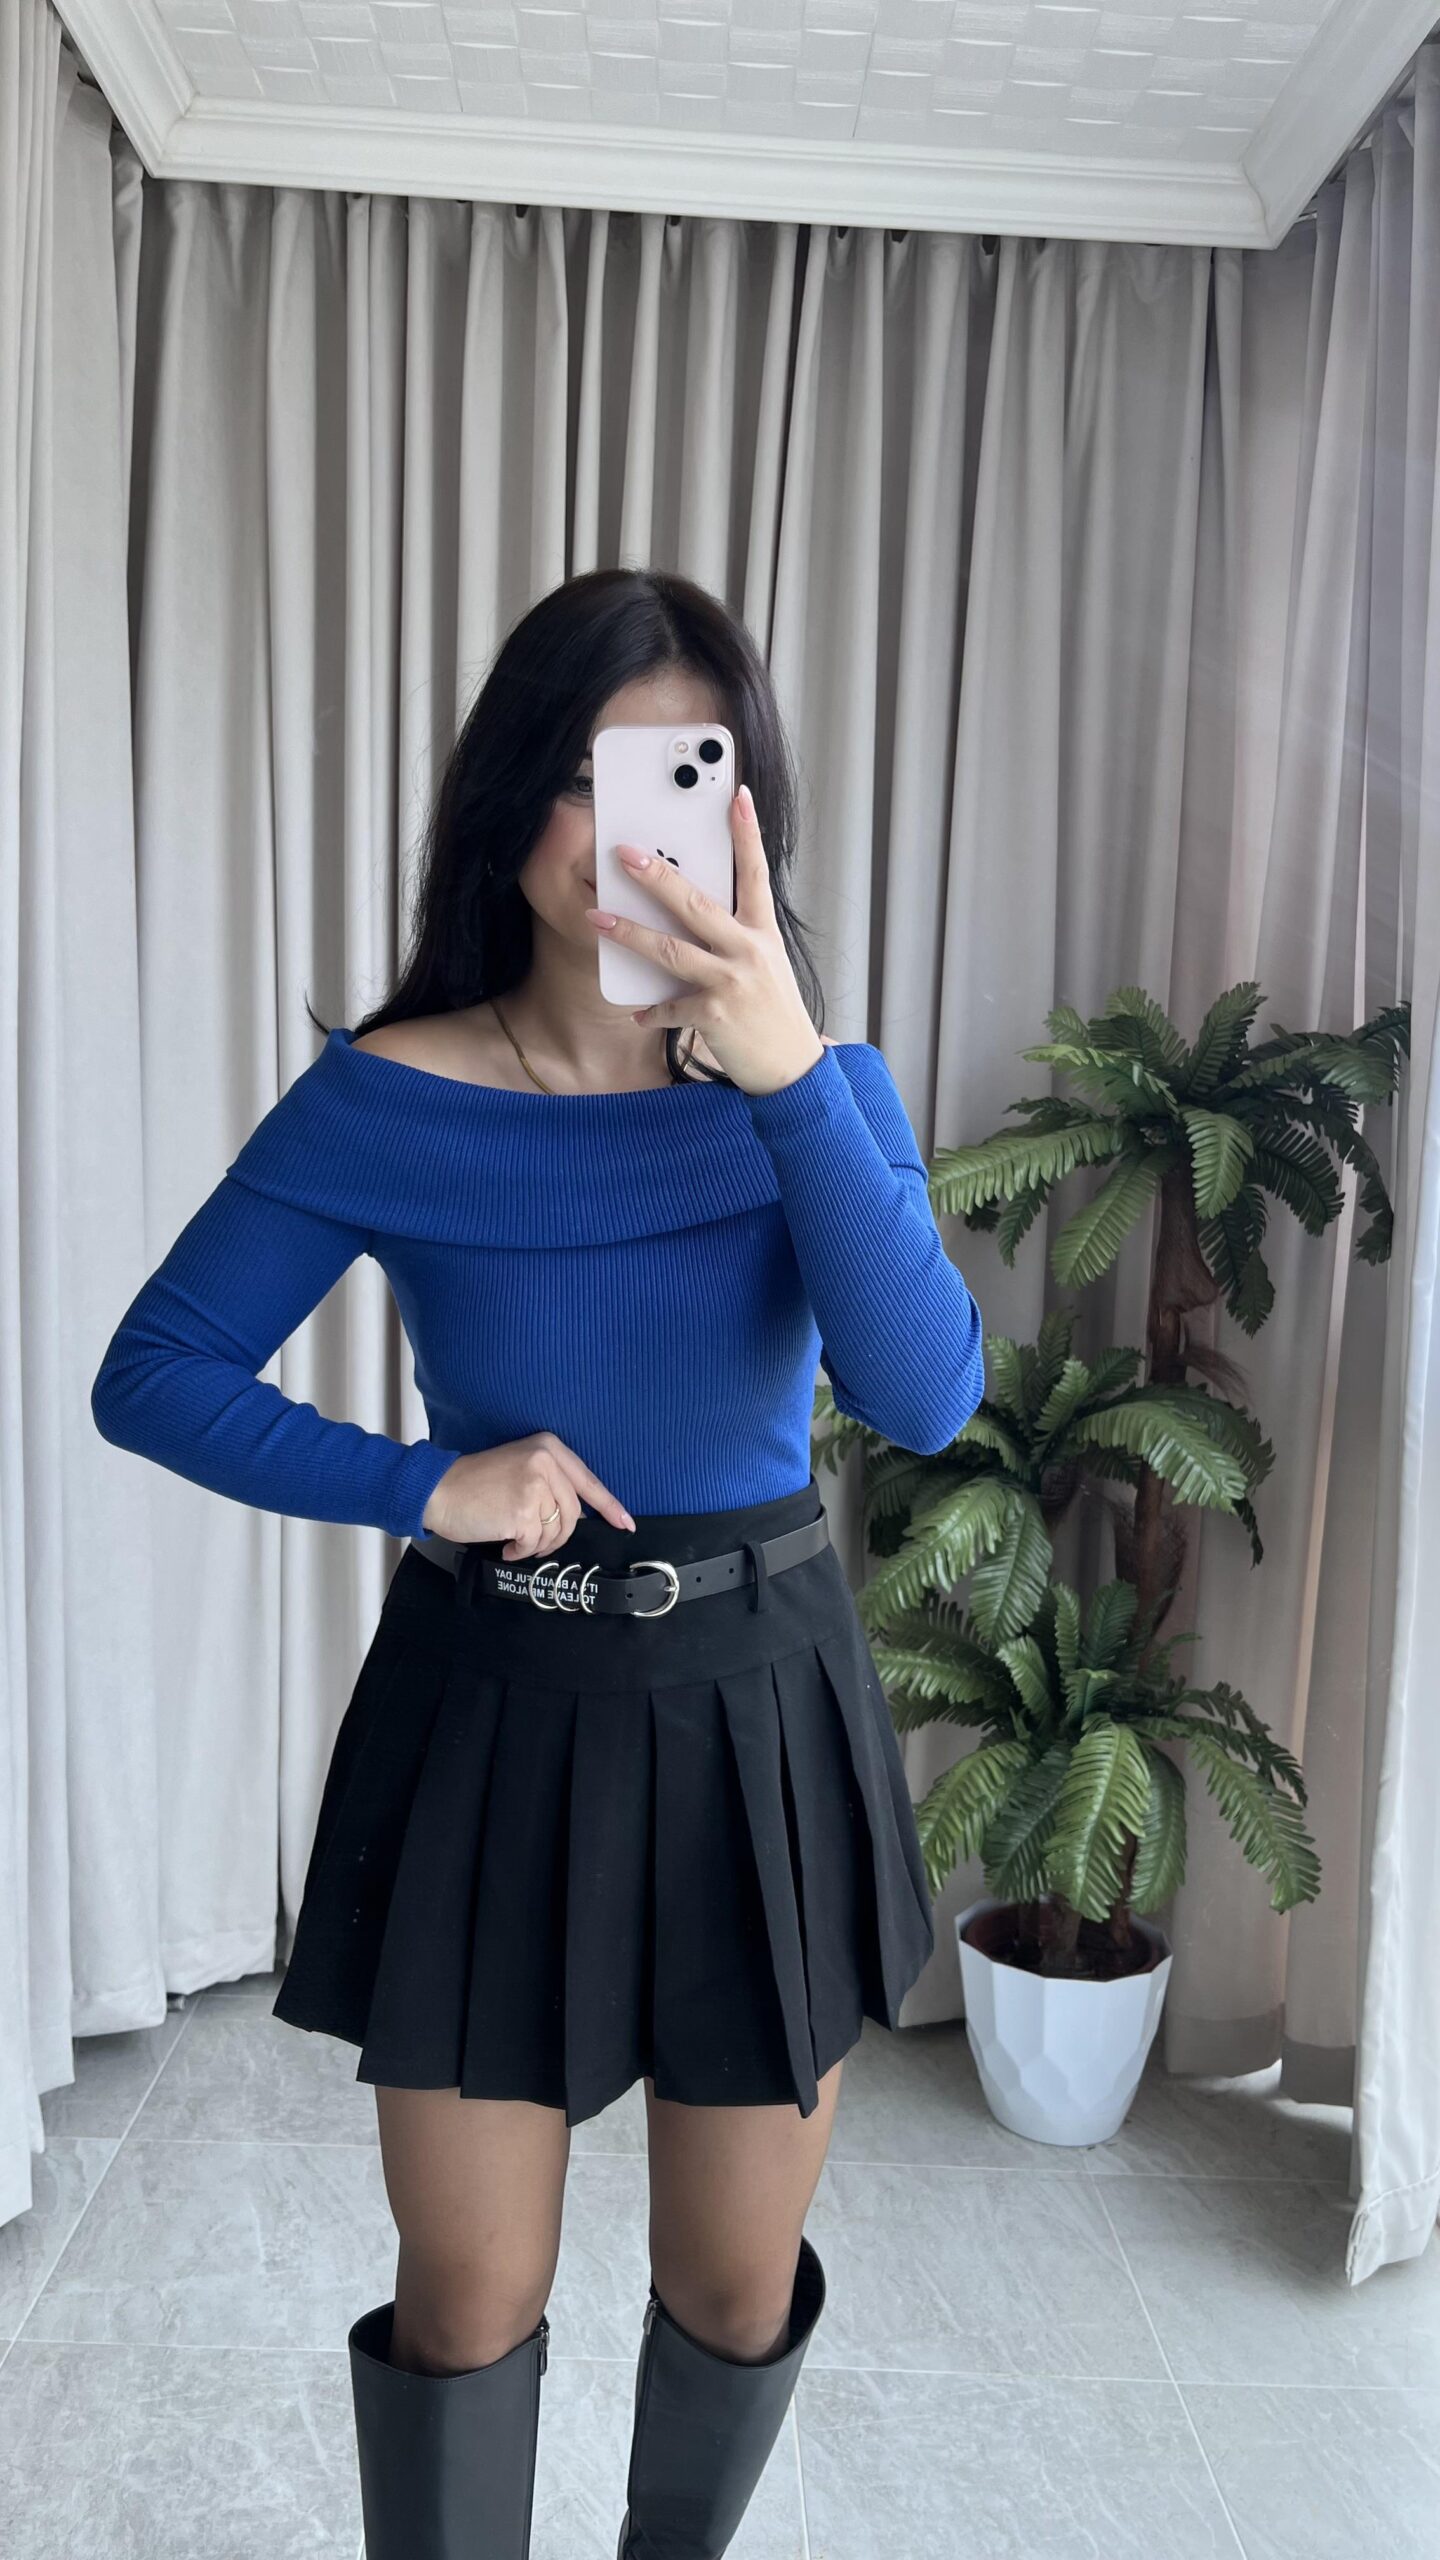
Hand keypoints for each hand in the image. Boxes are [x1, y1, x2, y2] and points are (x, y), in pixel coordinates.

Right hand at [421, 1433, 635, 1558]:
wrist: (439, 1489)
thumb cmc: (476, 1483)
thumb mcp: (521, 1467)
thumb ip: (552, 1482)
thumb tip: (582, 1515)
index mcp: (549, 1447)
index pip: (589, 1482)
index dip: (610, 1506)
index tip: (626, 1524)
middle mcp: (545, 1462)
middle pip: (574, 1514)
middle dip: (558, 1536)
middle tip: (533, 1540)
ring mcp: (535, 1486)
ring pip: (557, 1531)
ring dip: (537, 1545)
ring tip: (514, 1539)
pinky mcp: (523, 1511)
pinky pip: (535, 1544)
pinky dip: (520, 1551)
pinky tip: (504, 1544)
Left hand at [584, 783, 827, 1097]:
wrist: (792, 1069)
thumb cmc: (771, 1012)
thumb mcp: (764, 965)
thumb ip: (734, 936)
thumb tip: (687, 911)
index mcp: (763, 933)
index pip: (756, 873)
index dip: (747, 833)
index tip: (737, 796)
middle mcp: (749, 952)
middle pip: (697, 904)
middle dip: (657, 875)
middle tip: (624, 853)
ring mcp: (732, 983)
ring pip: (671, 951)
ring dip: (629, 933)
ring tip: (596, 917)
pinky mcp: (716, 1016)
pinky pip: (671, 1006)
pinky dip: (651, 1009)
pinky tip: (637, 1010)